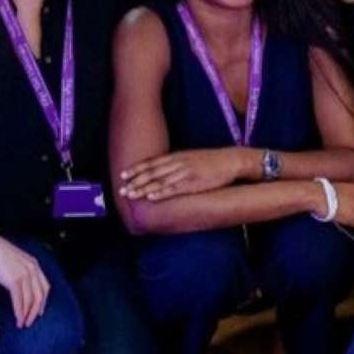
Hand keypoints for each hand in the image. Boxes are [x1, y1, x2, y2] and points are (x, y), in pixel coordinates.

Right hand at [0, 231, 49, 327]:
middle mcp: (32, 269)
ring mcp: (24, 274)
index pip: (44, 286)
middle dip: (36, 311)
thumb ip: (20, 270)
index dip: (43, 301)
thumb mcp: (14, 261)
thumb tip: (19, 283)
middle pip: (40, 295)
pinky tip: (18, 319)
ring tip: (23, 323)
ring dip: (27, 314)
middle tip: (31, 321)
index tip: (40, 311)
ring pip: (30, 300)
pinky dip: (20, 312)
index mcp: (34, 264)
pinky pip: (20, 300)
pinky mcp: (14, 280)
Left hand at [118, 147, 248, 200]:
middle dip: (135, 181)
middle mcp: (178, 163)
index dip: (137, 169)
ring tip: (130, 194)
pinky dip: (161, 192)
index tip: (123, 174)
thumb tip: (163, 169)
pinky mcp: (194, 183)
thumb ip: (177, 162)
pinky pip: (174, 189)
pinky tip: (151, 196)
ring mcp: (185, 173)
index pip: (152, 163)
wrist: (231, 161)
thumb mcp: (192, 157)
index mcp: (178, 156)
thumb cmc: (212, 161)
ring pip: (159, 181)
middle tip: (121, 189)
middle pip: (152, 172)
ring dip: (143, 188)